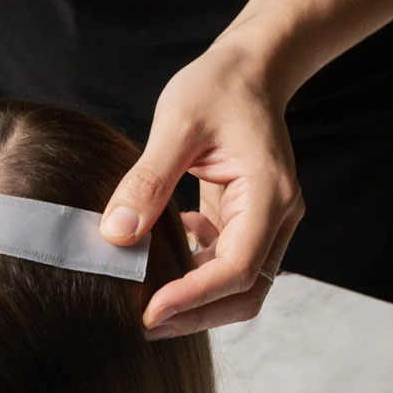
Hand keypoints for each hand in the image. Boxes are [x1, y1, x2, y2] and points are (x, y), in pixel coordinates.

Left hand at [99, 45, 304, 338]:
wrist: (249, 68)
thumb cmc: (217, 87)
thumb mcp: (176, 125)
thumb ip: (147, 180)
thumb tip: (116, 234)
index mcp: (269, 195)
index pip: (237, 268)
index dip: (194, 297)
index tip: (149, 312)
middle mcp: (276, 215)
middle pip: (246, 291)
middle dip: (197, 315)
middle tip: (142, 325)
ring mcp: (265, 220)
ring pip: (237, 284)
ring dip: (194, 300)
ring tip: (143, 303)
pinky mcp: (246, 219)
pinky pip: (225, 262)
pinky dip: (194, 271)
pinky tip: (161, 253)